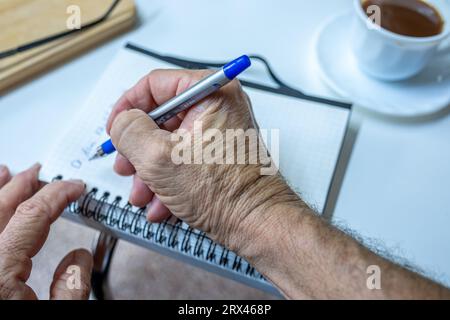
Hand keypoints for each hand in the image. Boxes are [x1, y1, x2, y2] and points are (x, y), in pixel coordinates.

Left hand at [0, 164, 92, 299]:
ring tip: (9, 175)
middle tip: (41, 172)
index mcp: (0, 272)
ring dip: (0, 192)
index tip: (74, 187)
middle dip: (23, 184)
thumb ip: (73, 285)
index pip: (32, 216)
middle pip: (1, 209)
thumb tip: (81, 257)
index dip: (57, 195)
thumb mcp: (59, 314)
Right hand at [108, 69, 298, 249]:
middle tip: (126, 165)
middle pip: (162, 117)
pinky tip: (161, 203)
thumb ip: (130, 131)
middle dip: (139, 148)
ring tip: (142, 193)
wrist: (256, 224)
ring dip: (150, 170)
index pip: (156, 84)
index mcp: (212, 93)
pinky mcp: (219, 155)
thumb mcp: (160, 157)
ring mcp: (220, 132)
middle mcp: (220, 108)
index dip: (128, 106)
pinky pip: (184, 159)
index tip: (115, 127)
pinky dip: (168, 179)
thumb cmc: (225, 192)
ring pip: (170, 142)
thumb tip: (122, 122)